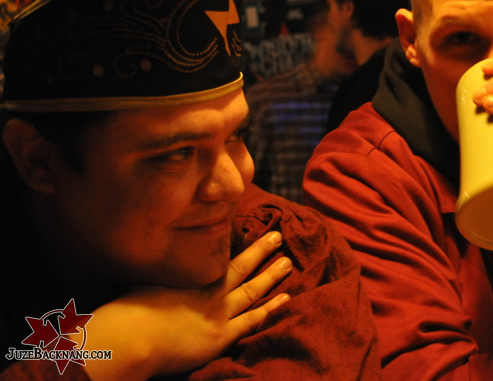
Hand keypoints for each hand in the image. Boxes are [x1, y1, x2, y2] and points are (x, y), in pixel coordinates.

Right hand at [84, 231, 291, 379]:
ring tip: (288, 262)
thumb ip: (161, 273)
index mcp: (191, 276)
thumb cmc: (129, 310)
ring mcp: (218, 312)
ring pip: (252, 289)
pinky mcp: (221, 336)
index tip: (248, 231)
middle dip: (261, 250)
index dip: (236, 245)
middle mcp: (208, 290)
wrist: (131, 336)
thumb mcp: (145, 281)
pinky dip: (269, 309)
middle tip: (278, 236)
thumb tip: (159, 263)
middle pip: (241, 266)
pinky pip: (252, 321)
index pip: (219, 257)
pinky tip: (284, 299)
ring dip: (271, 275)